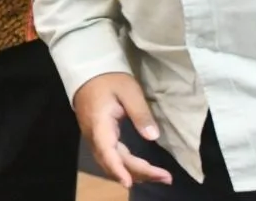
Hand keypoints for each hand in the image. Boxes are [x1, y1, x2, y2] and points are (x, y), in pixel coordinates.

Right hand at [73, 72, 173, 188]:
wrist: (89, 72)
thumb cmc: (109, 79)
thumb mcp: (129, 90)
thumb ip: (140, 113)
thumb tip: (153, 137)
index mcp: (99, 123)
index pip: (107, 151)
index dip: (117, 168)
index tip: (129, 183)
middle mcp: (93, 135)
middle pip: (112, 162)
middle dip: (138, 173)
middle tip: (166, 177)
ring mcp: (94, 137)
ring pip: (111, 163)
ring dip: (133, 173)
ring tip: (159, 176)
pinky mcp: (99, 137)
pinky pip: (110, 158)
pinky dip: (126, 167)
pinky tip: (141, 169)